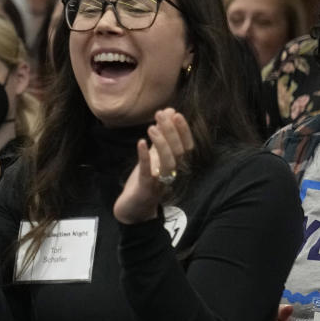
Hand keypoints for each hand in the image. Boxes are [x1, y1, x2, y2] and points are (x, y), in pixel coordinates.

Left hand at [113, 108, 194, 223]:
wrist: (133, 209)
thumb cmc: (145, 181)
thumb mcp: (154, 156)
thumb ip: (162, 137)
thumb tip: (169, 111)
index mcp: (175, 165)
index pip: (186, 146)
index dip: (183, 130)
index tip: (175, 113)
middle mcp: (171, 173)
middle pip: (178, 152)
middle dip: (171, 131)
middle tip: (161, 114)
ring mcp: (160, 181)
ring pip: (168, 163)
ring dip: (161, 143)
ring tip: (151, 127)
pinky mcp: (146, 188)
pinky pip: (148, 172)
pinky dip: (145, 157)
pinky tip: (140, 143)